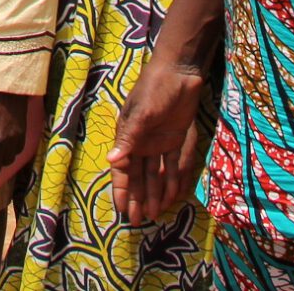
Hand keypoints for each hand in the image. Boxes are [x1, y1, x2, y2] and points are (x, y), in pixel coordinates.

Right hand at [109, 53, 209, 224]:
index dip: (121, 189)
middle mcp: (141, 141)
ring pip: (155, 173)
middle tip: (138, 221)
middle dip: (137, 197)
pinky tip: (172, 196)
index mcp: (127, 135)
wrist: (180, 71)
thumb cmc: (155, 88)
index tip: (121, 210)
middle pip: (138, 175)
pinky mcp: (175, 139)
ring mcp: (158, 141)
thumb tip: (113, 161)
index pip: (122, 168)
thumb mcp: (142, 113)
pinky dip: (172, 179)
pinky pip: (172, 164)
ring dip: (154, 192)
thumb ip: (129, 138)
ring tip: (155, 214)